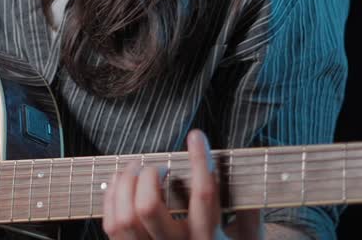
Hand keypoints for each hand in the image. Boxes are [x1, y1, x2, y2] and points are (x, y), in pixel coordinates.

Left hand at [103, 130, 261, 239]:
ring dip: (125, 184)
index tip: (196, 136)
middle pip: (149, 207)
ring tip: (137, 169)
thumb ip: (249, 213)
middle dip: (149, 175)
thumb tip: (249, 174)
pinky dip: (112, 197)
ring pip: (125, 217)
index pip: (204, 195)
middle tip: (159, 166)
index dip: (199, 160)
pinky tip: (121, 183)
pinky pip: (112, 225)